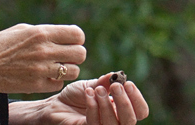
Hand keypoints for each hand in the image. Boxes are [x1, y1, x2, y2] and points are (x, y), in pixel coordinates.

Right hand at [0, 23, 85, 94]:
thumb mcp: (22, 29)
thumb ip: (44, 32)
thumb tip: (62, 35)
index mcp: (41, 33)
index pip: (77, 35)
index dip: (76, 38)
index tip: (69, 41)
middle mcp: (45, 50)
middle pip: (81, 54)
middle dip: (75, 54)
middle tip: (65, 55)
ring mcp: (41, 70)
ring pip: (74, 71)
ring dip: (67, 69)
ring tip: (56, 67)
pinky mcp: (36, 86)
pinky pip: (58, 84)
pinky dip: (54, 81)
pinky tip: (45, 77)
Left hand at [10, 73, 148, 124]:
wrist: (54, 105)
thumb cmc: (75, 96)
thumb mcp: (94, 85)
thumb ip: (107, 82)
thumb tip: (119, 75)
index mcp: (121, 110)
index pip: (140, 111)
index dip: (137, 99)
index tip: (128, 83)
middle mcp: (114, 122)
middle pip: (131, 121)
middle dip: (125, 103)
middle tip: (115, 87)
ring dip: (107, 105)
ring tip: (97, 90)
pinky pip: (95, 124)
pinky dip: (93, 108)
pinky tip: (88, 94)